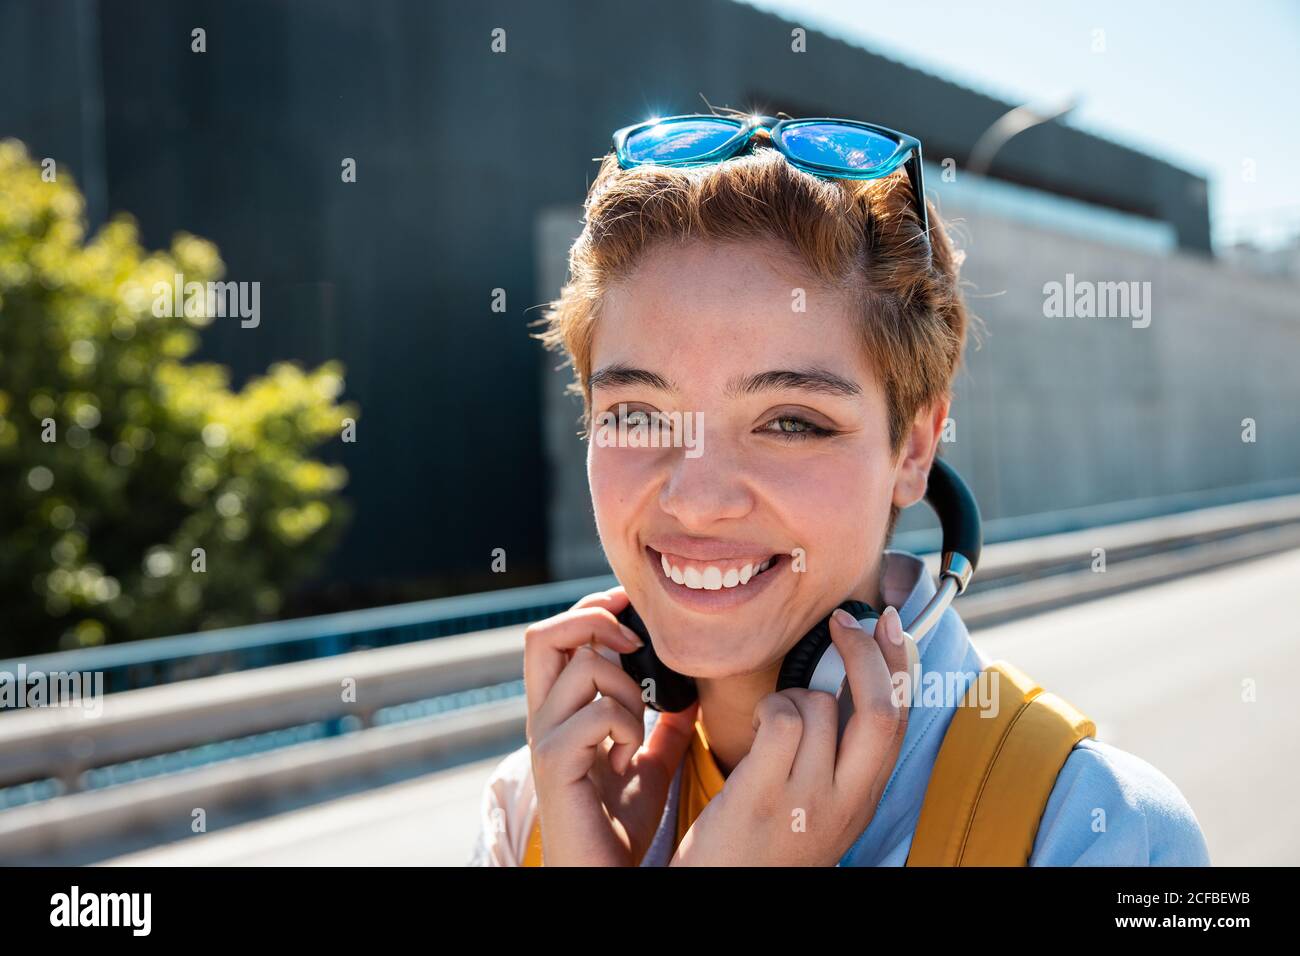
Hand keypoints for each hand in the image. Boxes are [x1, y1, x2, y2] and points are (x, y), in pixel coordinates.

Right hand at [525, 586, 697, 865]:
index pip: (554, 636)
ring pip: (584, 667)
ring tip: (637, 729)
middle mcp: (543, 718)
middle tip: (633, 642)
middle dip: (592, 619)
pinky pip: (599, 714)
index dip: (591, 610)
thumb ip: (665, 728)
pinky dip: (627, 727)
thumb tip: (693, 696)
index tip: (632, 610)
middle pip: (541, 634)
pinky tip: (628, 759)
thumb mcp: (650, 765)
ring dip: (627, 688)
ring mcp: (545, 739)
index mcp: (559, 712)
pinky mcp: (555, 763)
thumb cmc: (620, 826)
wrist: (604, 874)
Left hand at [670, 605, 911, 865]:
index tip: (890, 623)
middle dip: (867, 651)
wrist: (721, 898)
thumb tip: (844, 681)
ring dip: (792, 692)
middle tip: (844, 621)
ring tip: (771, 722)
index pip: (899, 720)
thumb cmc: (759, 844)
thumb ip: (836, 757)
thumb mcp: (818, 806)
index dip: (900, 664)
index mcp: (863, 800)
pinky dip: (767, 707)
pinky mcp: (765, 795)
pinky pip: (782, 718)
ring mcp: (807, 800)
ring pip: (820, 705)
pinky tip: (754, 729)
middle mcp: (846, 802)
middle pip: (880, 709)